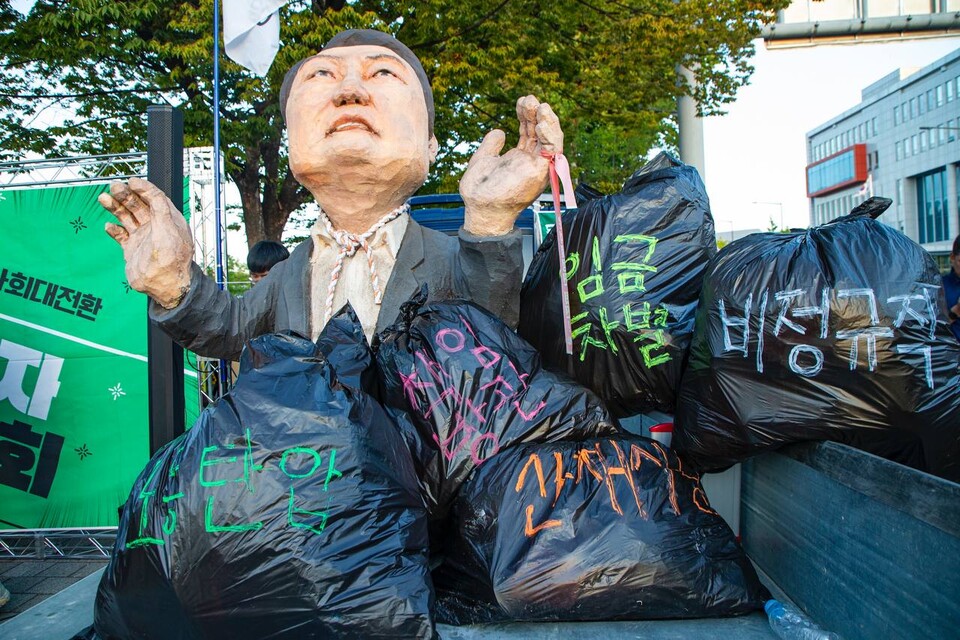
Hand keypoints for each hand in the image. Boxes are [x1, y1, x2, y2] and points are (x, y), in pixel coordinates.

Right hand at [99, 177, 193, 308]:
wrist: (164, 286)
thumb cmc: (171, 258)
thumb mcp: (168, 227)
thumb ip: (159, 206)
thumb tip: (147, 189)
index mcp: (169, 220)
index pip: (156, 198)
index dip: (144, 188)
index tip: (132, 182)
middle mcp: (156, 227)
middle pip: (139, 205)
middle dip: (126, 195)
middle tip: (114, 187)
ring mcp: (144, 238)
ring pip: (127, 217)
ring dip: (115, 207)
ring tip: (103, 198)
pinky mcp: (132, 249)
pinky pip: (121, 235)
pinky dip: (113, 230)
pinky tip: (108, 226)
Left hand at [459, 95, 562, 235]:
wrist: (479, 209)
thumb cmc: (480, 191)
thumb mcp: (483, 159)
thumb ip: (491, 144)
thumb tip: (500, 131)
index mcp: (519, 158)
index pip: (529, 132)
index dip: (526, 115)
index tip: (520, 101)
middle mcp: (531, 162)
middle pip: (541, 133)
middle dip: (536, 113)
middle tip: (529, 98)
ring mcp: (537, 168)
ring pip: (552, 140)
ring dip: (548, 121)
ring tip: (539, 106)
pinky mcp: (540, 173)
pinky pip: (552, 151)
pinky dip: (550, 135)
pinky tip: (541, 122)